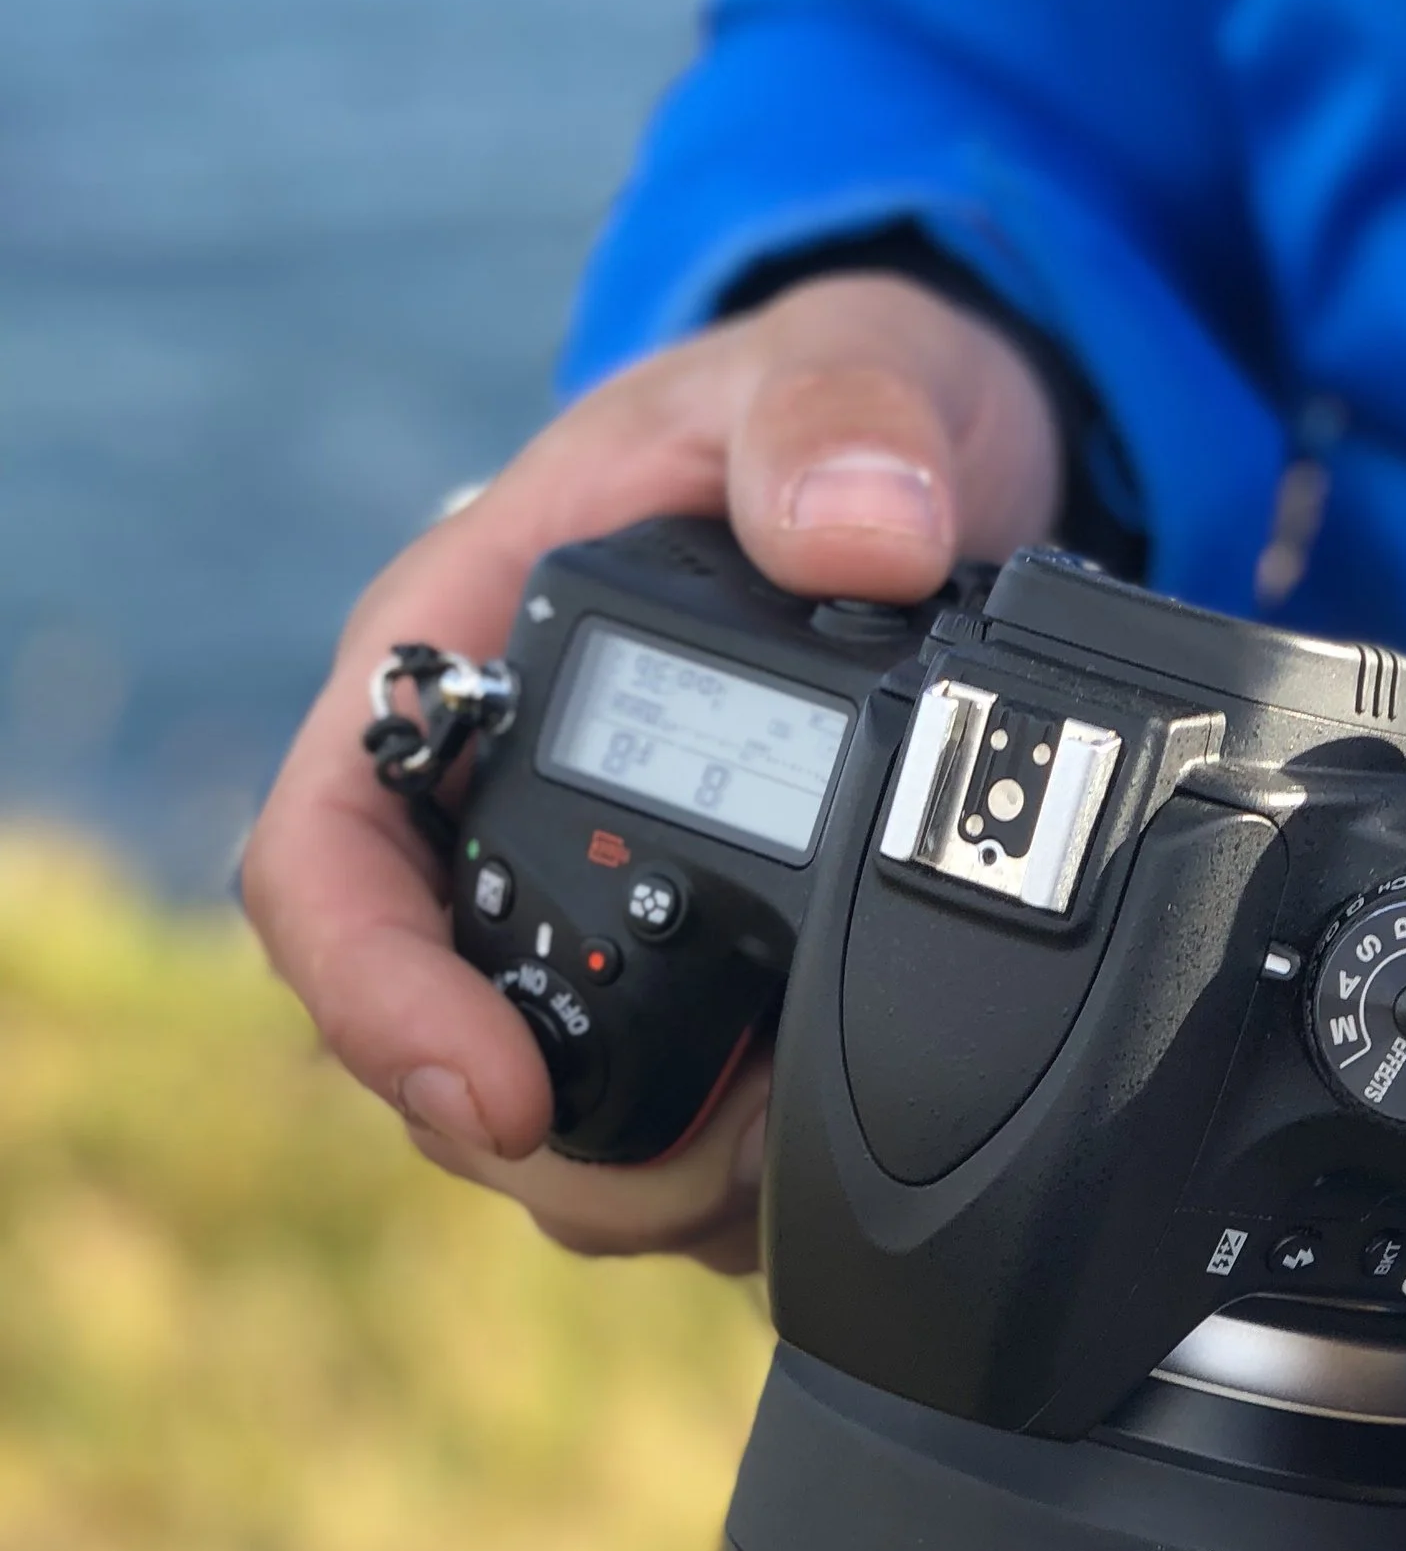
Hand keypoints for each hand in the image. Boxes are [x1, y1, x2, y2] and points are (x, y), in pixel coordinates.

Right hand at [241, 273, 1061, 1268]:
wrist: (931, 453)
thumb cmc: (828, 408)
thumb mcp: (834, 376)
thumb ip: (836, 430)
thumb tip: (865, 531)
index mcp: (455, 658)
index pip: (328, 858)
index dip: (375, 1000)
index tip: (492, 1102)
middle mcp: (494, 791)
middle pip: (430, 1023)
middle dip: (544, 1142)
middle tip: (710, 1173)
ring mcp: (588, 878)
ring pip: (546, 1089)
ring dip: (643, 1173)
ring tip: (778, 1173)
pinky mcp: (698, 944)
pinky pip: (668, 1092)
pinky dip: (730, 1161)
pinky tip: (818, 1171)